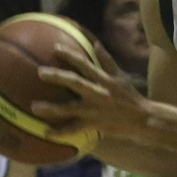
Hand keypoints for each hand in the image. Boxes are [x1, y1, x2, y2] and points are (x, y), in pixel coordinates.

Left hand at [31, 42, 146, 136]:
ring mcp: (95, 110)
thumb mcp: (120, 76)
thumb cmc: (130, 96)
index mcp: (104, 80)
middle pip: (75, 83)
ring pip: (70, 109)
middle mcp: (98, 93)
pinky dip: (60, 132)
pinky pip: (74, 129)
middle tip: (40, 72)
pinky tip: (46, 133)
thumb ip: (107, 60)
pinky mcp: (94, 124)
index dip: (71, 56)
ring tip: (34, 107)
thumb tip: (95, 43)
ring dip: (52, 108)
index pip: (86, 65)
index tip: (55, 49)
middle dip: (58, 77)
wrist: (142, 119)